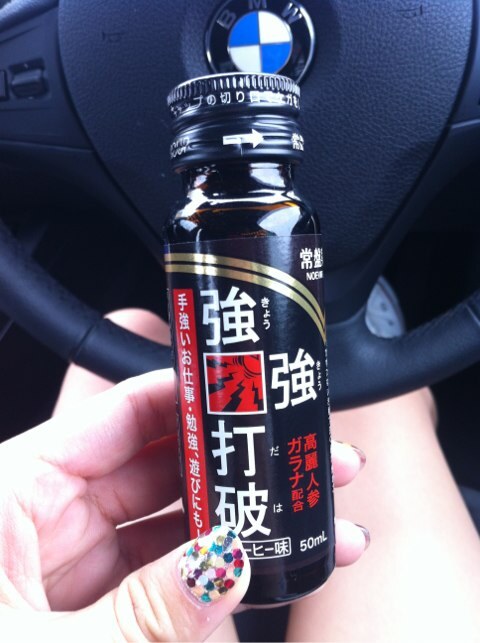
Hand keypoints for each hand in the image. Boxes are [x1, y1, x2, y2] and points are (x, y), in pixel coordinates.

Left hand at [0, 369, 367, 640]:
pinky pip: (163, 576)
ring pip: (171, 523)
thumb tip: (225, 564)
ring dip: (240, 522)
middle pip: (159, 465)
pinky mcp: (90, 610)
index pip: (117, 416)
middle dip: (234, 462)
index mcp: (14, 493)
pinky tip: (265, 572)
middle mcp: (46, 518)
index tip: (248, 392)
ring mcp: (73, 566)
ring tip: (307, 519)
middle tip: (298, 459)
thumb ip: (142, 615)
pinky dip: (214, 574)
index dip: (188, 397)